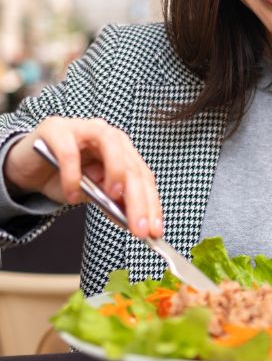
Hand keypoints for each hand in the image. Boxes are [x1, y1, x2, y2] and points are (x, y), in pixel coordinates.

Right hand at [4, 117, 162, 238]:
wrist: (27, 166)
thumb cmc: (64, 178)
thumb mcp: (91, 194)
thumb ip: (110, 201)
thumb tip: (130, 221)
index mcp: (124, 151)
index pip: (144, 177)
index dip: (152, 204)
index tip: (155, 231)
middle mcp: (110, 137)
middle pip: (131, 165)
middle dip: (138, 198)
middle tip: (139, 228)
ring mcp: (84, 128)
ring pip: (110, 144)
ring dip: (115, 171)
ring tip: (114, 196)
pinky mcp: (57, 130)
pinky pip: (69, 152)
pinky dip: (72, 175)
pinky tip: (71, 196)